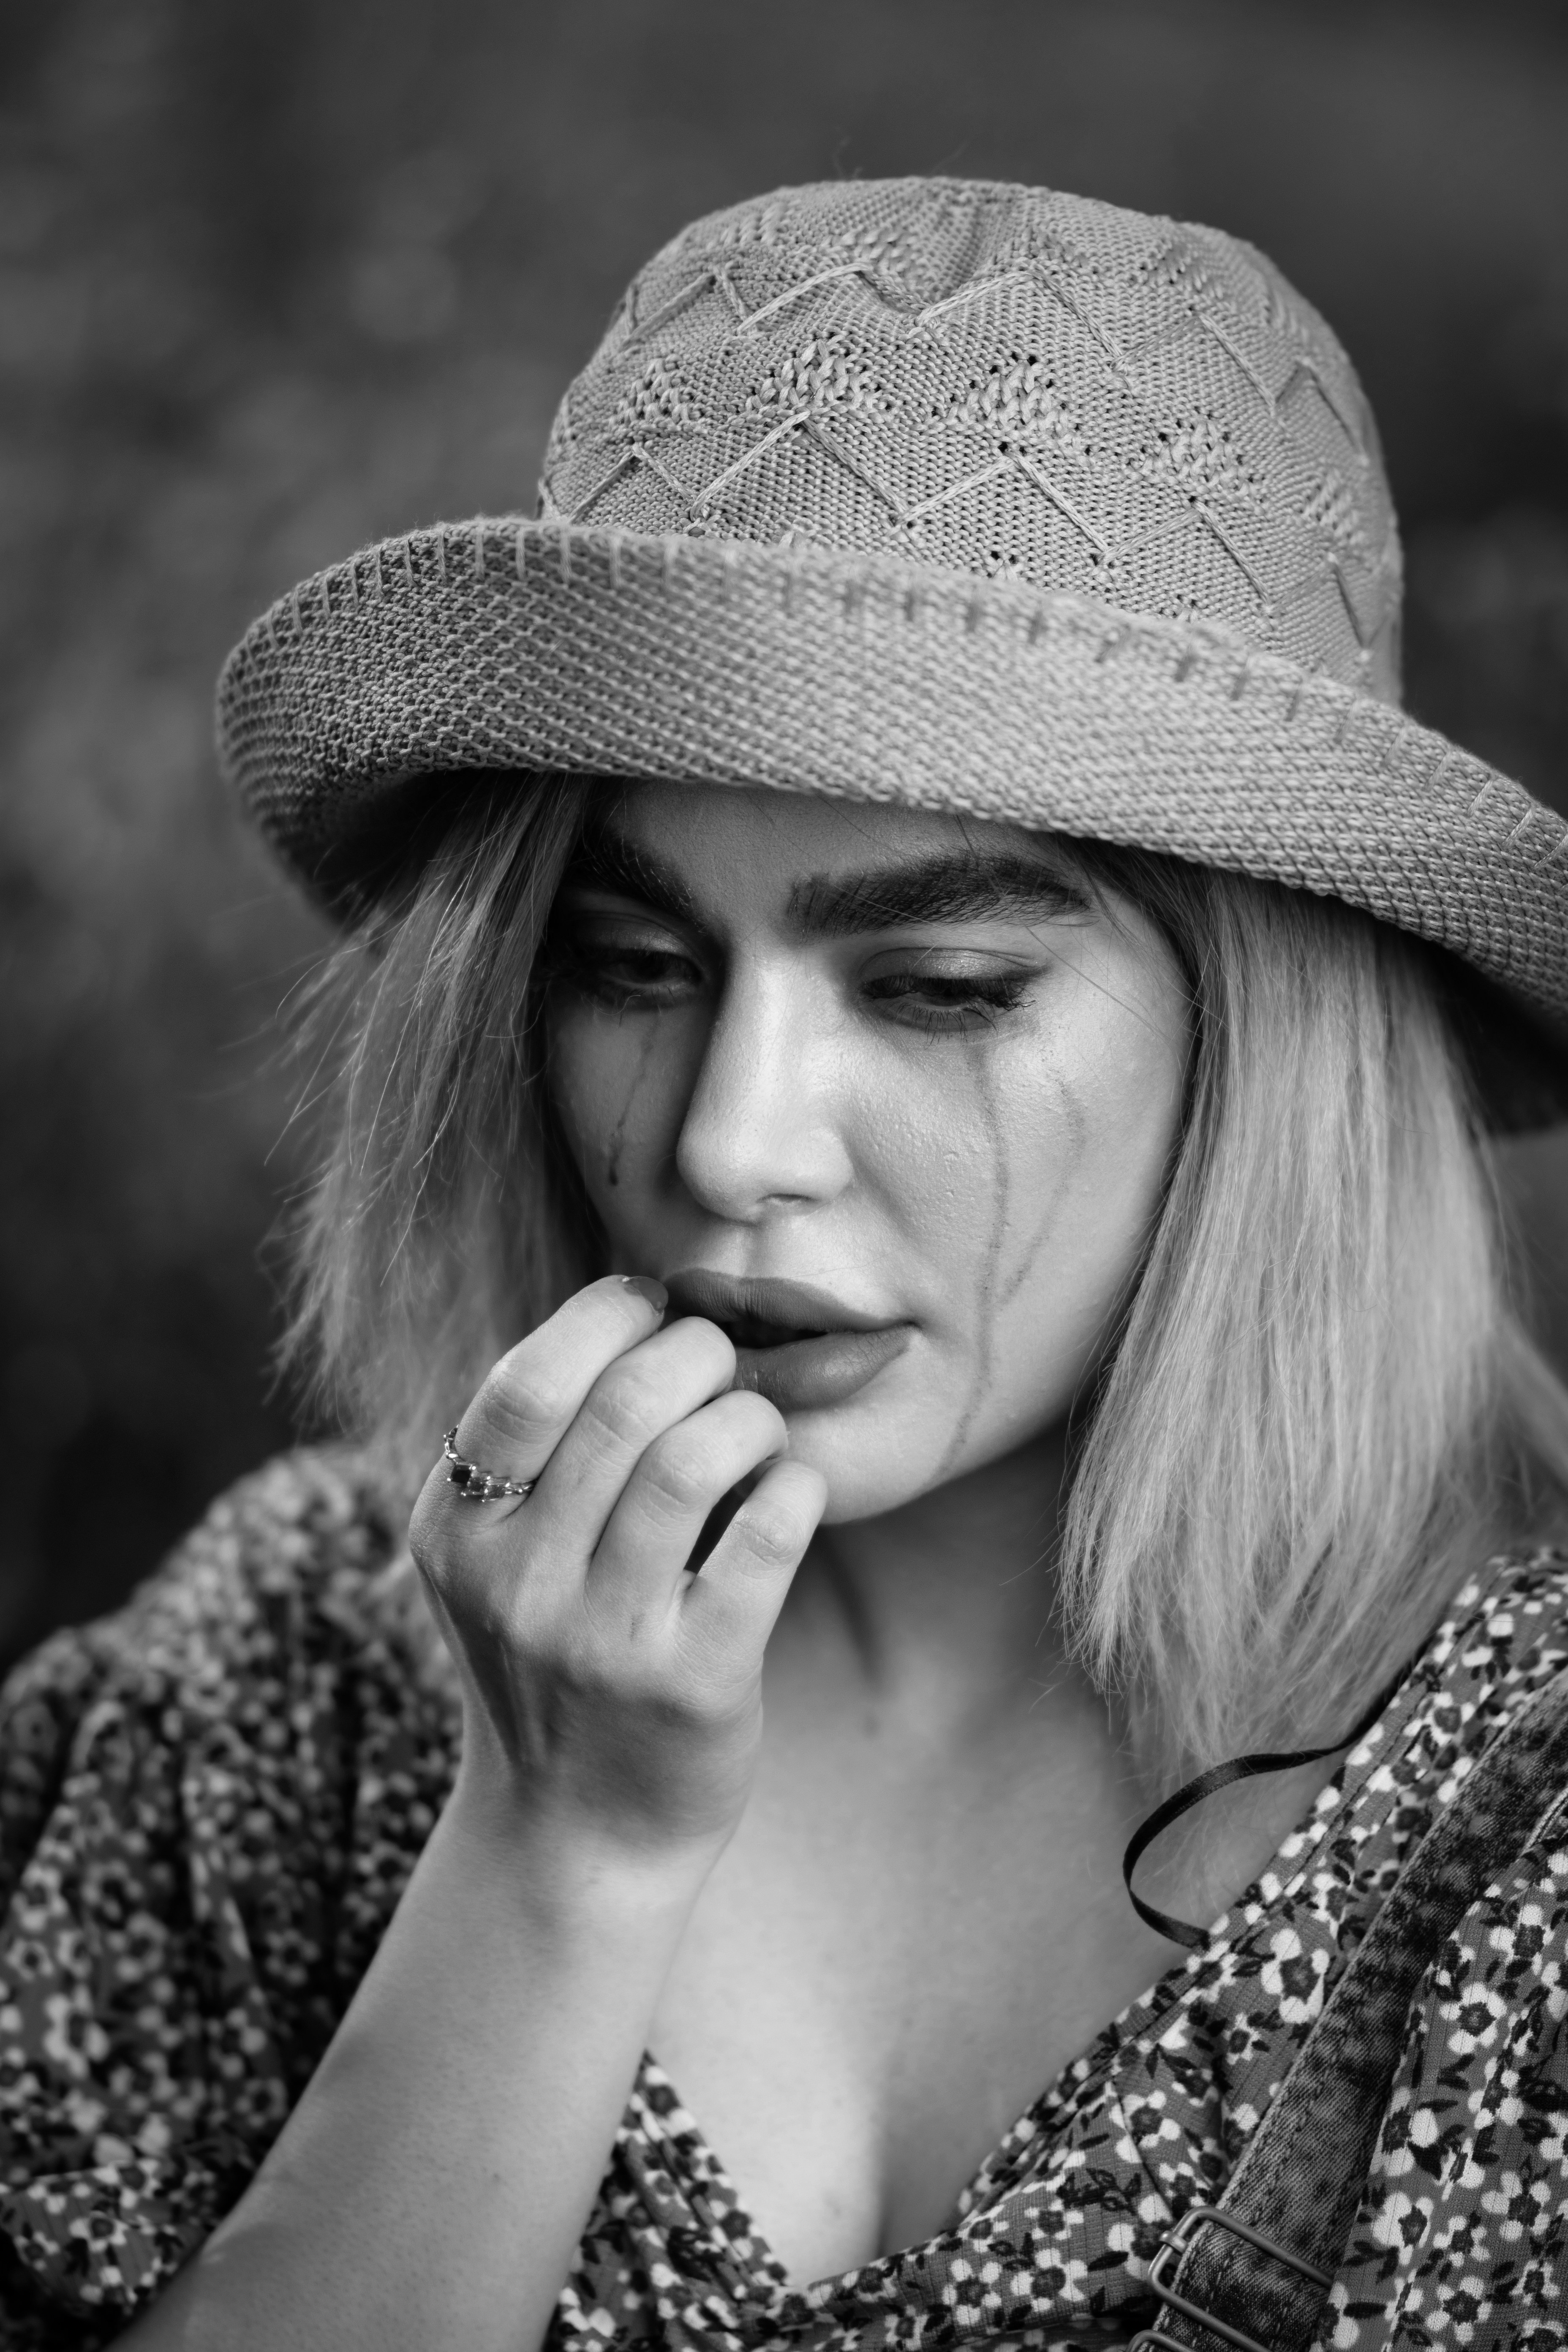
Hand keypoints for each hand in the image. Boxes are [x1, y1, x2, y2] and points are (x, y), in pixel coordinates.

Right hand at [409, 1276, 826, 1875]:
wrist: (576, 1837)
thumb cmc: (557, 1662)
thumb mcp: (501, 1561)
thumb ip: (545, 1452)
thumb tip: (652, 1311)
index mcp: (455, 1535)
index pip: (528, 1383)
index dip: (606, 1317)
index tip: (656, 1307)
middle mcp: (515, 1586)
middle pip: (622, 1405)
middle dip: (695, 1353)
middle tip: (721, 1364)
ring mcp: (601, 1641)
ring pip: (694, 1459)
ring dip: (750, 1417)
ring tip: (758, 1430)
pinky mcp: (693, 1683)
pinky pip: (765, 1536)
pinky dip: (797, 1486)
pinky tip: (794, 1489)